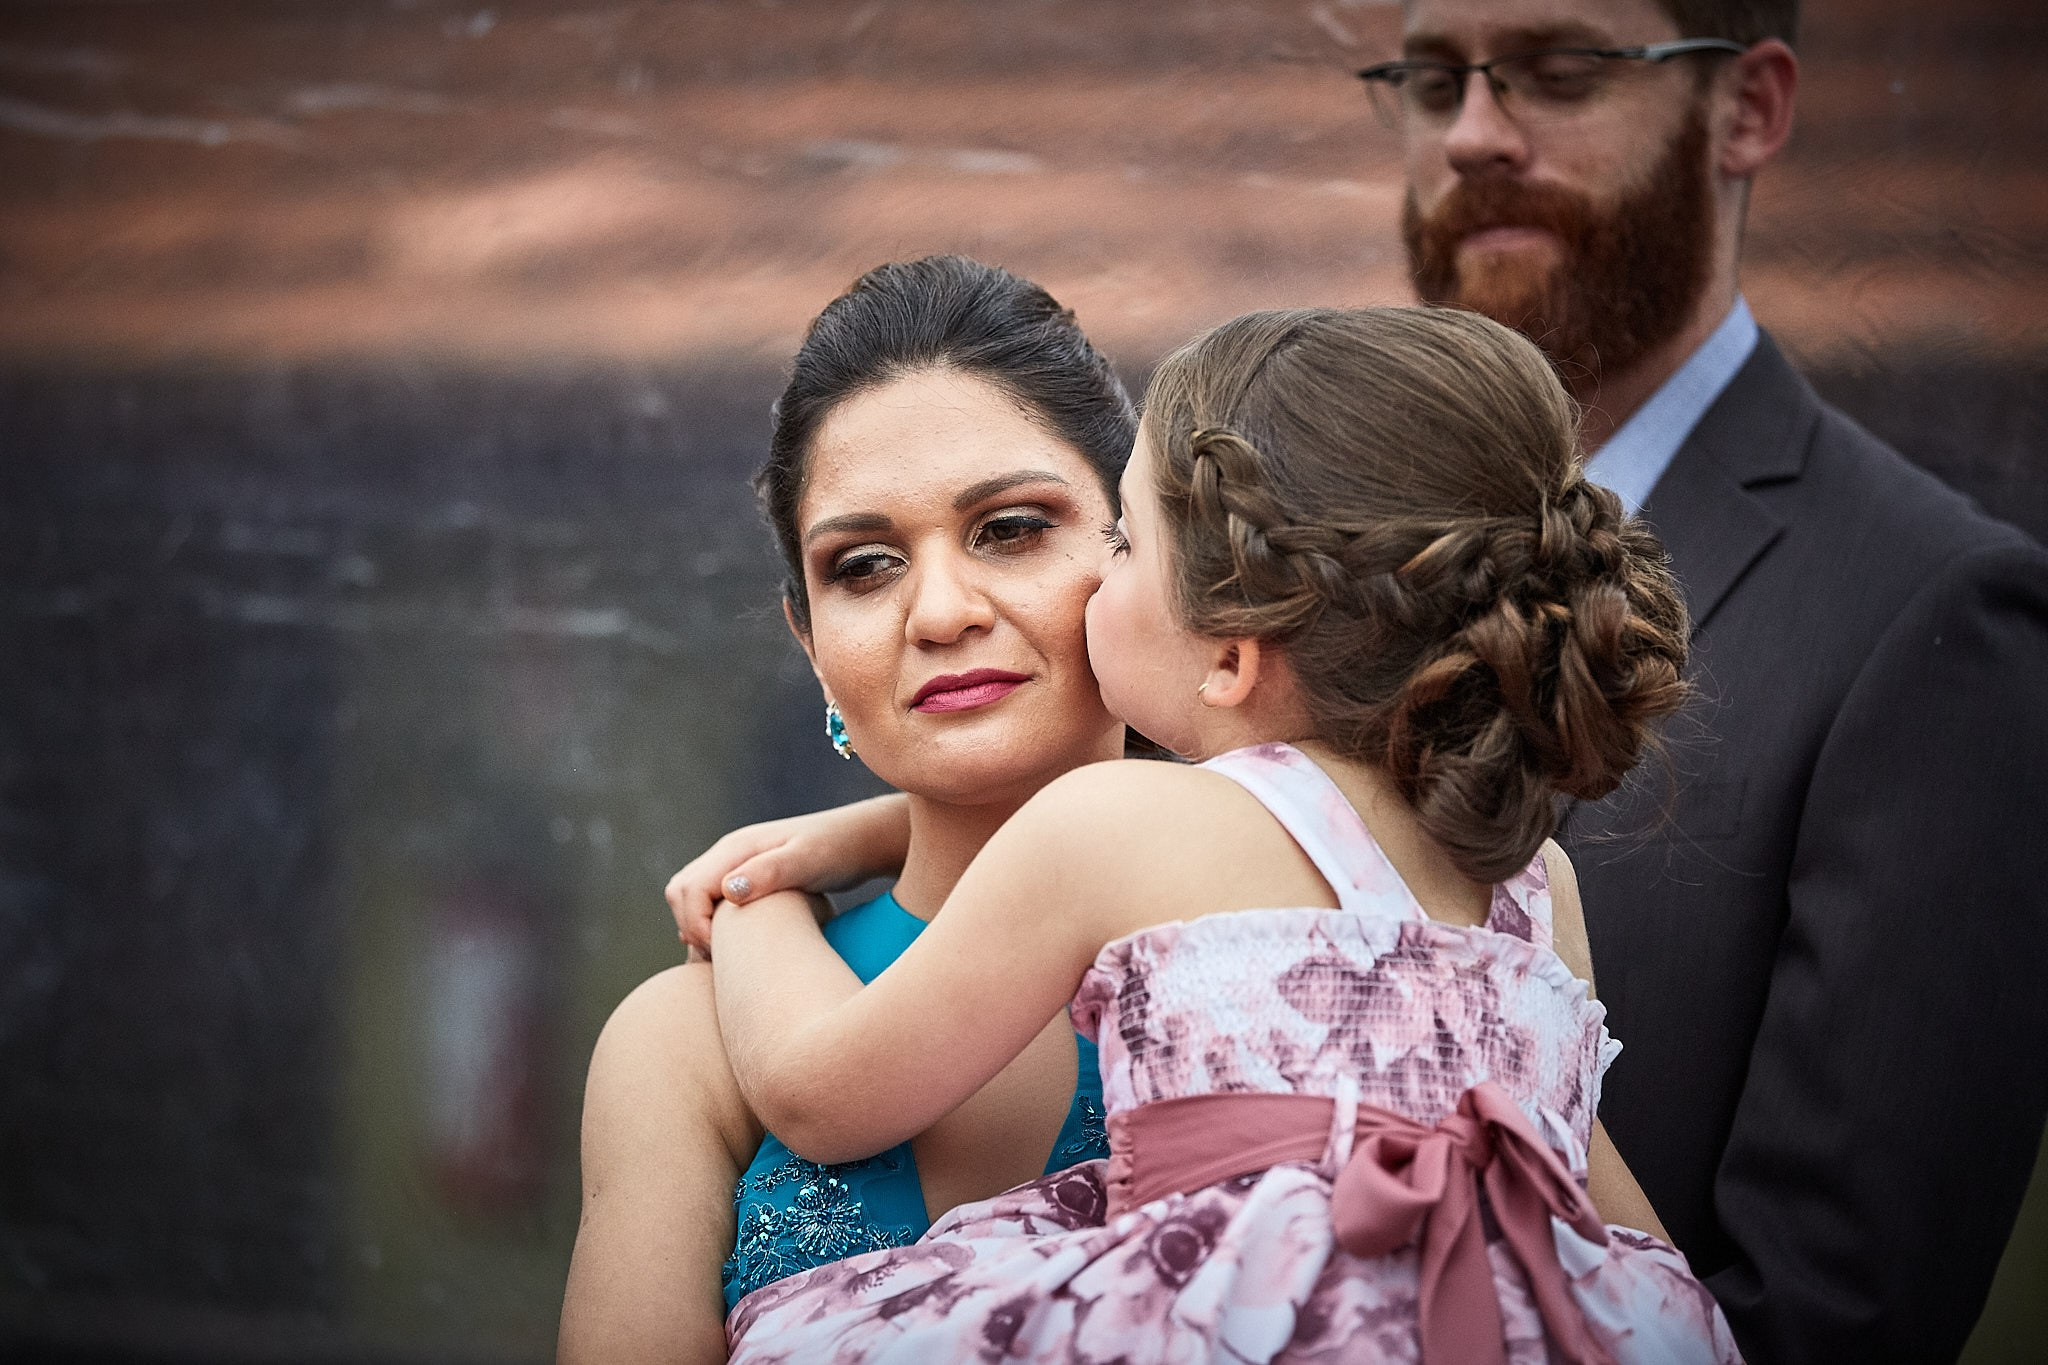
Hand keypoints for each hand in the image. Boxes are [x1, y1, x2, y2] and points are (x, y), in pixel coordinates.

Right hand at [666, 794, 911, 956]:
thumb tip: (728, 891)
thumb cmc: (838, 850)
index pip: (687, 891)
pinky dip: (715, 929)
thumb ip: (770, 872)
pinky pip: (713, 906)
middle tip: (721, 959)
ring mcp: (737, 868)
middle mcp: (729, 856)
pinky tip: (739, 952)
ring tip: (728, 960)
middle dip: (691, 929)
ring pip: (693, 901)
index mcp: (735, 849)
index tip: (722, 954)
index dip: (696, 926)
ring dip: (700, 930)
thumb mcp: (809, 861)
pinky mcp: (749, 882)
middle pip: (681, 895)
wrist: (862, 841)